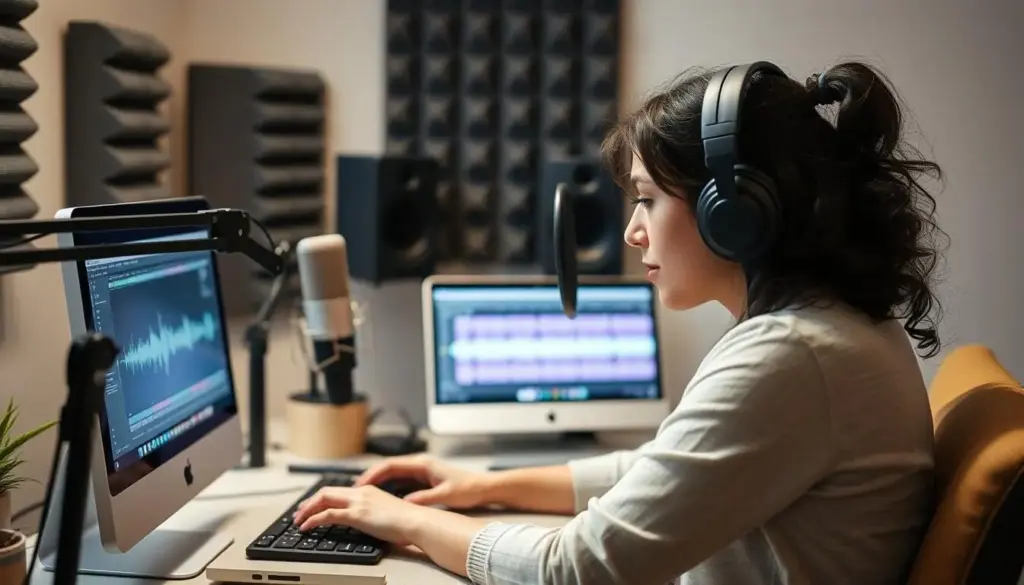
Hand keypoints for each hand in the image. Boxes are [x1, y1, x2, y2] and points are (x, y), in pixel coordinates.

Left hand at [292, 484, 424, 545]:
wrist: (417, 521)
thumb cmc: (408, 522)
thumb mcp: (387, 513)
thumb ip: (374, 513)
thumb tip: (367, 522)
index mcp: (368, 490)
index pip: (338, 490)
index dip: (322, 497)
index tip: (312, 506)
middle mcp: (361, 492)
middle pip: (327, 491)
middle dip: (309, 502)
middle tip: (299, 513)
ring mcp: (358, 502)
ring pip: (323, 499)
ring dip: (307, 510)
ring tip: (298, 521)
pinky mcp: (357, 514)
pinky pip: (328, 515)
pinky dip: (313, 519)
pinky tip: (306, 527)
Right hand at [355, 454, 492, 508]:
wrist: (484, 487)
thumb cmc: (468, 488)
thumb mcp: (445, 495)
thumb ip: (424, 499)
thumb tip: (405, 504)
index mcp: (423, 464)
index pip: (391, 465)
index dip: (373, 473)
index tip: (361, 483)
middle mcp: (420, 463)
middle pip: (388, 467)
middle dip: (371, 476)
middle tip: (355, 489)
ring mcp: (422, 469)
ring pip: (393, 473)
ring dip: (379, 480)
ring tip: (363, 492)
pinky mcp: (424, 477)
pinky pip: (401, 479)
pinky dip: (389, 485)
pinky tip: (382, 494)